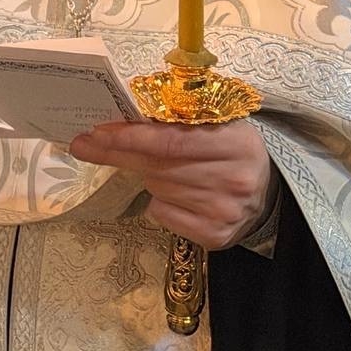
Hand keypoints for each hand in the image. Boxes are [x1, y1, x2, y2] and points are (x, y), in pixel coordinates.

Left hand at [69, 118, 273, 250]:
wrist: (264, 192)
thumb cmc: (230, 147)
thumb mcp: (217, 122)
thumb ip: (180, 116)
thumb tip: (123, 114)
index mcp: (236, 141)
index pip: (168, 141)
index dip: (128, 137)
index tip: (95, 132)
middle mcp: (233, 179)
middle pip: (157, 165)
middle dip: (118, 153)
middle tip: (86, 144)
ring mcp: (224, 212)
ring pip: (158, 188)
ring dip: (148, 175)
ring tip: (164, 167)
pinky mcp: (215, 236)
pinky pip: (163, 214)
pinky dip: (159, 202)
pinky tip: (176, 193)